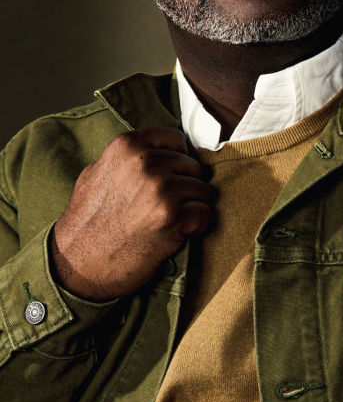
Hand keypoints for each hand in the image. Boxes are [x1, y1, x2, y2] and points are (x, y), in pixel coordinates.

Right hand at [50, 127, 212, 300]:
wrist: (78, 264)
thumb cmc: (86, 221)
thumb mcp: (95, 174)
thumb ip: (124, 159)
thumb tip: (154, 151)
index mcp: (127, 147)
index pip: (175, 138)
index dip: (178, 157)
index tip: (172, 173)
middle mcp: (146, 164)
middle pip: (192, 165)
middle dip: (185, 184)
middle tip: (169, 204)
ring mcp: (162, 190)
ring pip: (203, 189)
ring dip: (193, 206)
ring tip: (173, 219)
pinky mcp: (174, 219)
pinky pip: (205, 213)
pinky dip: (198, 225)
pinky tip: (181, 232)